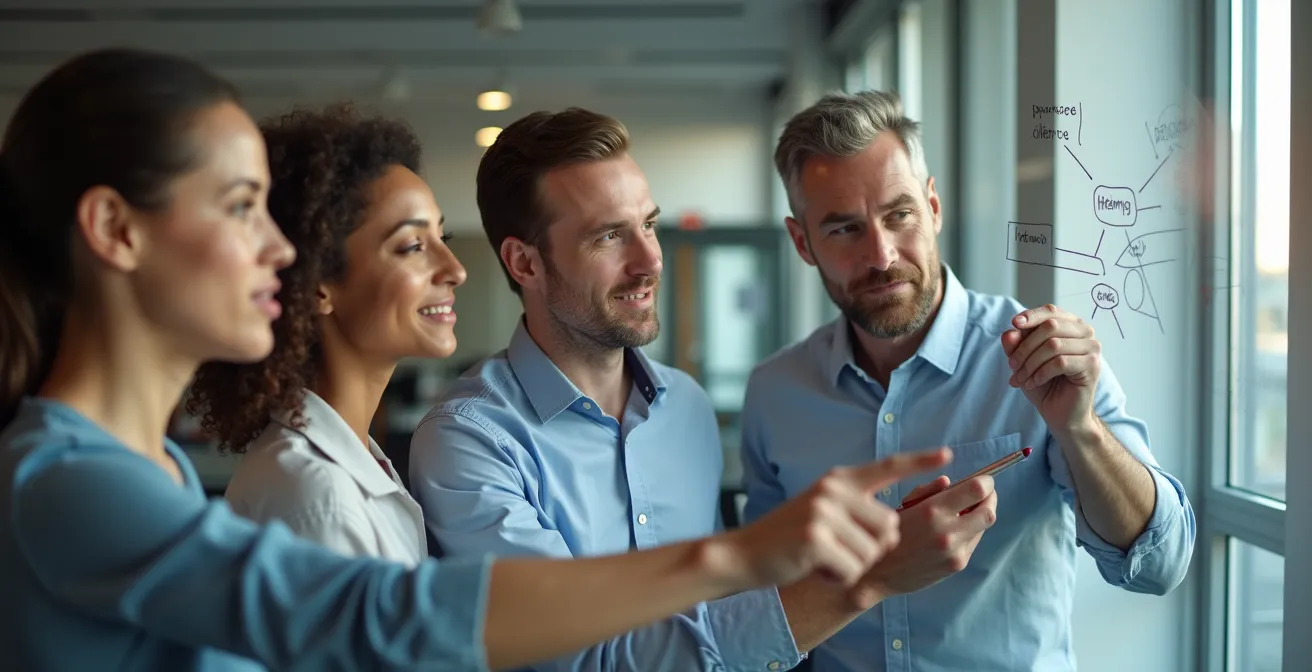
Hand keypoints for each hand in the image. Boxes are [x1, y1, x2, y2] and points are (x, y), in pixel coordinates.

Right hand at [725, 448, 952, 588]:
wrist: (745, 554)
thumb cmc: (788, 537)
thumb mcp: (821, 509)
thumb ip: (855, 507)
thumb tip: (895, 524)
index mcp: (838, 479)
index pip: (887, 466)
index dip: (920, 461)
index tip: (949, 454)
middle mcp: (833, 490)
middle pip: (889, 525)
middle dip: (873, 548)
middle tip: (839, 551)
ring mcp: (823, 513)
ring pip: (873, 551)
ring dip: (853, 565)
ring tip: (823, 559)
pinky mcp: (816, 539)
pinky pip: (853, 568)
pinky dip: (838, 577)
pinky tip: (816, 569)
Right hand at [856, 473, 997, 596]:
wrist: (879, 573)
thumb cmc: (889, 534)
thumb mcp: (903, 505)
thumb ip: (927, 491)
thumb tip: (949, 481)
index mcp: (932, 511)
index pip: (976, 490)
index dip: (986, 482)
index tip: (985, 480)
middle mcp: (947, 532)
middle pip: (989, 511)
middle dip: (990, 499)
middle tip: (984, 494)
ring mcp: (955, 551)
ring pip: (984, 527)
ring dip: (980, 515)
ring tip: (966, 511)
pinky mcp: (957, 565)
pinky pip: (973, 542)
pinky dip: (970, 531)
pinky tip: (954, 530)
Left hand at [1001, 304, 1101, 430]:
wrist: (1061, 414)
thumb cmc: (1044, 384)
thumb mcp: (1023, 361)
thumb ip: (1016, 345)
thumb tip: (1010, 332)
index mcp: (1070, 325)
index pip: (1051, 311)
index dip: (1032, 315)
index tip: (1014, 324)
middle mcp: (1085, 333)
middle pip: (1050, 326)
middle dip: (1025, 347)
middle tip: (1012, 366)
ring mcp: (1092, 348)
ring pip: (1053, 345)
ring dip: (1030, 363)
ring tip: (1021, 378)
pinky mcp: (1092, 365)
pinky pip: (1060, 362)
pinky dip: (1041, 373)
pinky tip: (1034, 382)